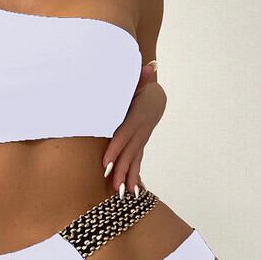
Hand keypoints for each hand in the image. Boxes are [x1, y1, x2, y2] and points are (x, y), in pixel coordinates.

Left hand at [102, 60, 164, 198]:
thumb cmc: (140, 89)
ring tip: (122, 194)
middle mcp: (139, 132)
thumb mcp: (138, 82)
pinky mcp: (139, 147)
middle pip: (129, 153)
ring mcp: (141, 141)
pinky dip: (134, 177)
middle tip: (113, 186)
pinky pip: (137, 163)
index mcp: (135, 118)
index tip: (105, 163)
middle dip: (121, 170)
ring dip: (128, 178)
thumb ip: (140, 76)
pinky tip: (131, 192)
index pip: (123, 136)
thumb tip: (150, 65)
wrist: (155, 98)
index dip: (115, 149)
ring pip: (134, 161)